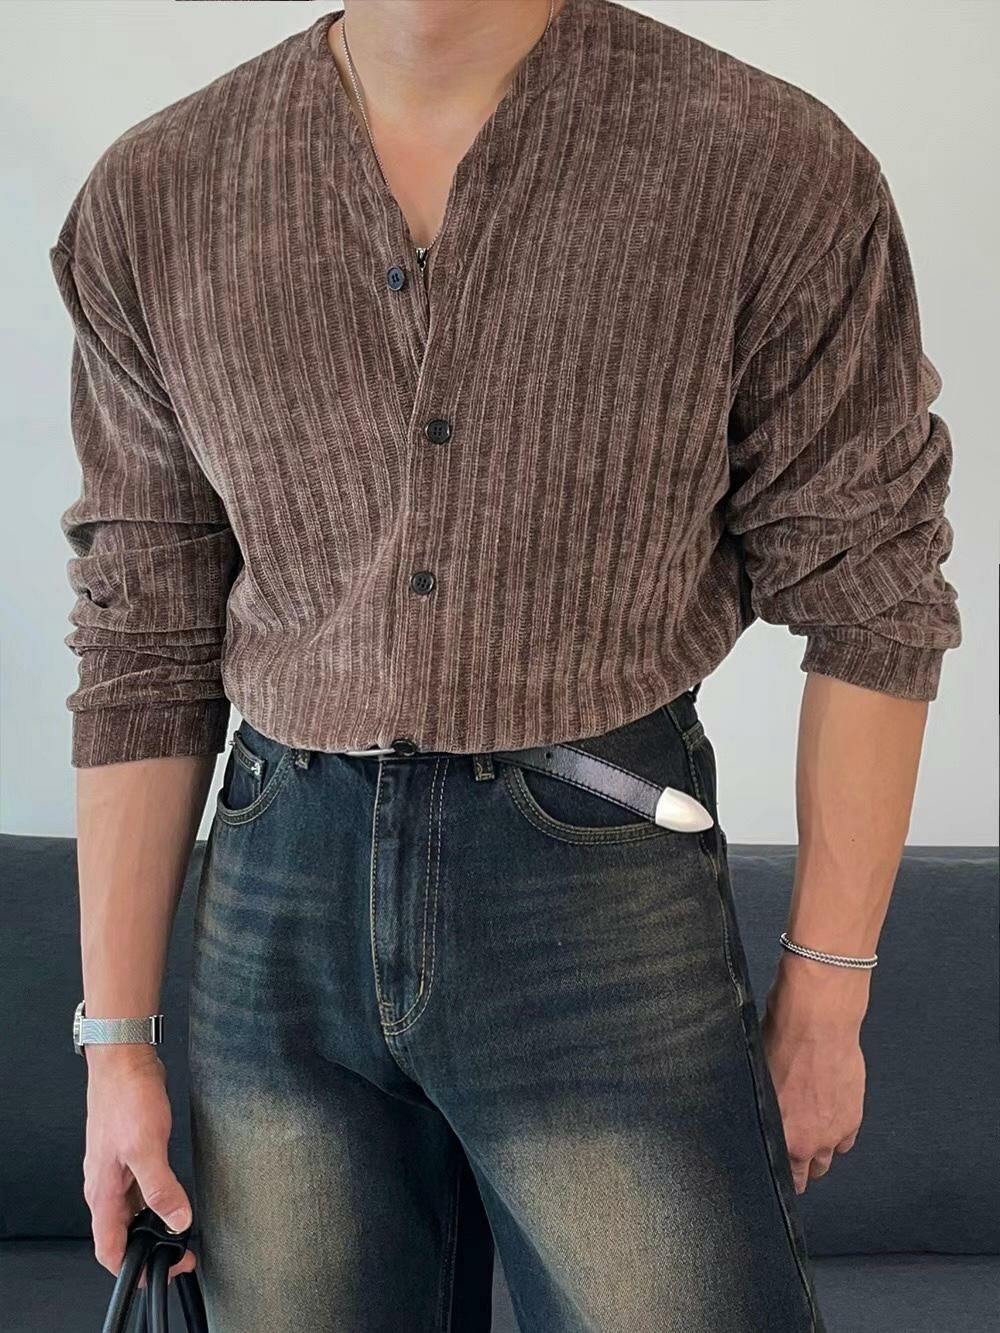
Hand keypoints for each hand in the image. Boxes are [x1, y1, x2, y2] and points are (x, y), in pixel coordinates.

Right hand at [83, 1048, 196, 1287]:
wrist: (124, 1060)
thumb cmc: (127, 1097)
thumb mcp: (147, 1147)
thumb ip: (161, 1188)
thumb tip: (177, 1221)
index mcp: (103, 1192)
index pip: (109, 1249)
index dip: (133, 1268)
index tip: (164, 1271)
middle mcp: (105, 1186)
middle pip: (120, 1234)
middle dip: (148, 1249)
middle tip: (181, 1252)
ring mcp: (116, 1169)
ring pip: (131, 1211)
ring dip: (153, 1225)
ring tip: (182, 1230)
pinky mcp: (128, 1153)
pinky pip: (139, 1189)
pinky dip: (155, 1201)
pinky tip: (173, 1196)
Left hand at [760, 960, 867, 1193]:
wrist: (818, 1021)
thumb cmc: (780, 1041)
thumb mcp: (756, 1077)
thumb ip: (759, 1107)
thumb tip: (752, 1114)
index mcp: (778, 1134)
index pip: (777, 1173)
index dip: (772, 1170)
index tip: (768, 1168)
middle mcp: (808, 1141)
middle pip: (803, 1173)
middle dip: (794, 1168)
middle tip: (788, 1158)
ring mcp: (833, 1131)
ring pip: (825, 1160)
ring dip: (817, 1154)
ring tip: (808, 1143)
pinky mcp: (853, 1117)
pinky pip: (845, 1143)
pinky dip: (837, 1137)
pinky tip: (827, 1126)